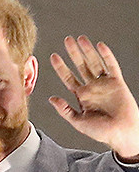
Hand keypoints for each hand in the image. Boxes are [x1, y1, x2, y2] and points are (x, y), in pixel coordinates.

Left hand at [50, 36, 138, 160]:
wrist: (120, 132)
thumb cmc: (100, 131)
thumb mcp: (77, 121)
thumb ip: (64, 110)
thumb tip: (51, 98)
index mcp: (81, 96)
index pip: (68, 78)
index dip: (61, 67)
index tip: (53, 56)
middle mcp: (92, 87)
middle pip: (81, 66)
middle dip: (73, 53)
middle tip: (66, 40)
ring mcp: (104, 84)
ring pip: (94, 62)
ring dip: (87, 50)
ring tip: (80, 38)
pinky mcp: (117, 82)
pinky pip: (111, 65)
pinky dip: (106, 55)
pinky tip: (99, 45)